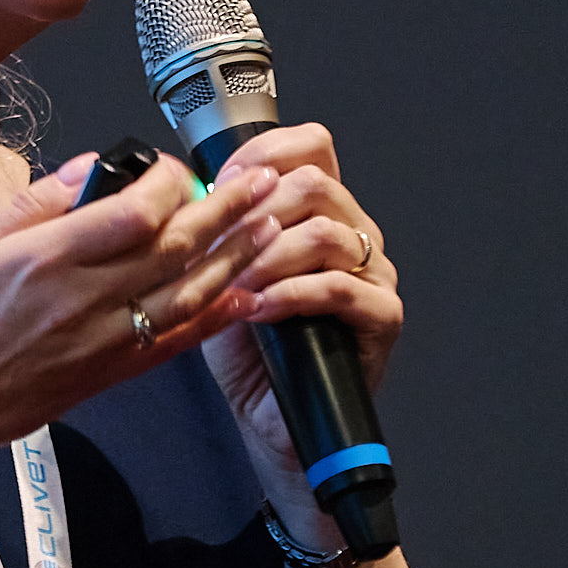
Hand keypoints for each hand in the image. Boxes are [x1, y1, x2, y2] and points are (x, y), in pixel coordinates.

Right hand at [0, 150, 280, 473]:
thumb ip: (33, 203)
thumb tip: (88, 169)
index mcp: (45, 260)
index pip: (135, 211)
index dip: (169, 182)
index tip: (174, 167)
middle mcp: (82, 301)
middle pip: (176, 248)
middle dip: (227, 209)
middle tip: (261, 182)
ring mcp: (99, 343)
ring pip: (188, 294)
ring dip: (236, 258)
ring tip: (271, 228)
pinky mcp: (105, 376)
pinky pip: (173, 343)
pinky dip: (214, 318)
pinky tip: (242, 297)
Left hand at [193, 124, 403, 507]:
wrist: (273, 421)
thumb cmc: (249, 351)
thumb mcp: (219, 276)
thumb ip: (216, 229)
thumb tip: (185, 187)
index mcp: (321, 212)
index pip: (311, 146)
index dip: (263, 155)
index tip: (222, 183)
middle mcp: (354, 234)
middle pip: (316, 182)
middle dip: (256, 211)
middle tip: (221, 245)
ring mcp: (374, 273)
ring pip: (326, 232)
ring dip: (267, 256)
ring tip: (236, 285)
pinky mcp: (382, 316)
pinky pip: (341, 288)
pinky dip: (291, 295)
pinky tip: (259, 309)